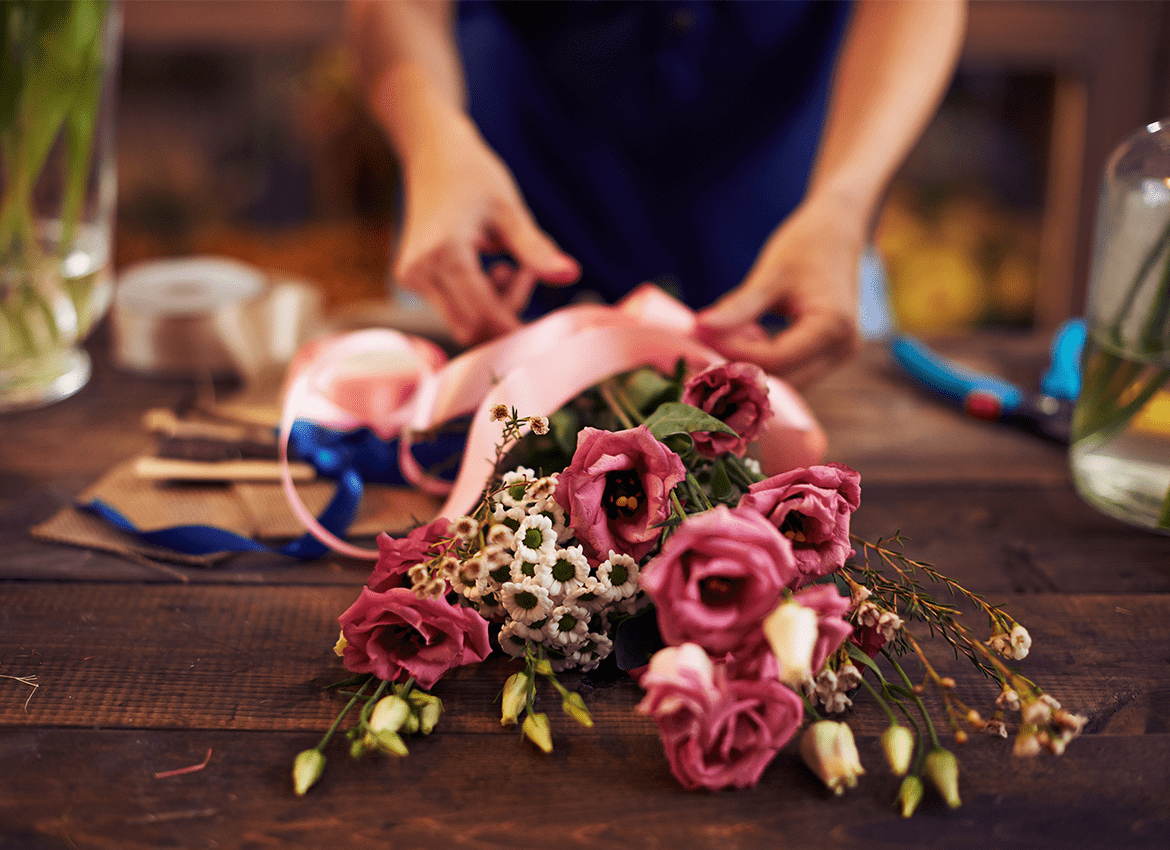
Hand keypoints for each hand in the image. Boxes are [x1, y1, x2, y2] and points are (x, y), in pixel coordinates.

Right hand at [394, 122, 579, 346]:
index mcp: (445, 252)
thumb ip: (536, 249)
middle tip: (525, 273)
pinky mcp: (411, 280)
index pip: (483, 313)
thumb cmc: (472, 175)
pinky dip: (479, 300)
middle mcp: (420, 270)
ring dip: (495, 306)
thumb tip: (571, 274)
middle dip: (507, 311)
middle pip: (473, 325)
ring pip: (464, 322)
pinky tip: (490, 270)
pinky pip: (453, 310)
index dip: (515, 326)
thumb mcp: (509, 209)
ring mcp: (411, 277)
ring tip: (509, 267)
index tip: (544, 327)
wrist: (431, 153)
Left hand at [696, 195, 864, 386]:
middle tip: (705, 345)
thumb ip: (738, 307)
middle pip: (784, 378)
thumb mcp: (770, 274)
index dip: (736, 354)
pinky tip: (743, 337)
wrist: (838, 230)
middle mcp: (842, 348)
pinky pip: (793, 369)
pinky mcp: (829, 353)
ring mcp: (839, 354)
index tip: (703, 337)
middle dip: (742, 367)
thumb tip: (700, 327)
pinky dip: (764, 360)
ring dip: (752, 366)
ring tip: (723, 338)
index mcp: (832, 327)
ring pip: (787, 379)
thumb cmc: (807, 244)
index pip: (776, 359)